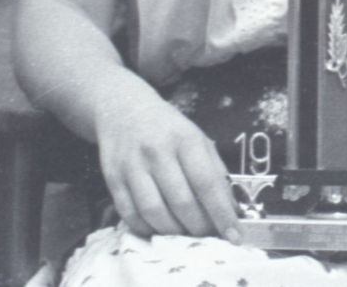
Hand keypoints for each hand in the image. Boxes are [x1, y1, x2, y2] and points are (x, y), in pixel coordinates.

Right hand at [90, 90, 241, 241]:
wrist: (123, 108)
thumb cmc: (168, 129)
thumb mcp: (197, 139)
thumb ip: (215, 172)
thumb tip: (231, 210)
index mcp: (185, 139)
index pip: (206, 183)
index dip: (221, 213)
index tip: (234, 236)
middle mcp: (157, 151)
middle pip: (181, 202)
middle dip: (199, 228)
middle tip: (208, 237)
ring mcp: (132, 165)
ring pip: (154, 212)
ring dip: (173, 232)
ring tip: (184, 234)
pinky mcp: (112, 177)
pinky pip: (129, 214)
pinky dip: (146, 229)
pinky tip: (158, 229)